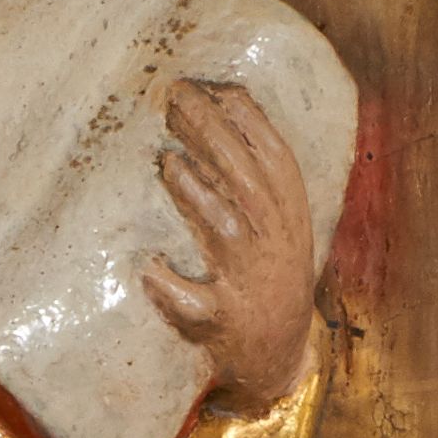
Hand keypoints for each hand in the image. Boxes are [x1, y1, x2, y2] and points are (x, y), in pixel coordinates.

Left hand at [143, 79, 315, 414]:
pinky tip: (148, 262)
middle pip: (243, 178)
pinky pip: (195, 300)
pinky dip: (171, 284)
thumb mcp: (280, 216)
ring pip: (224, 230)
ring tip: (167, 161)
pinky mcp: (219, 318)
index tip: (214, 88)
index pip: (274, 156)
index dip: (247, 120)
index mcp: (288, 213)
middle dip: (211, 135)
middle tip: (175, 100)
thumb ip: (258, 166)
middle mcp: (271, 241)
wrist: (276, 350)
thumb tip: (224, 101)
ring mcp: (246, 280)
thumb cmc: (268, 269)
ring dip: (197, 194)